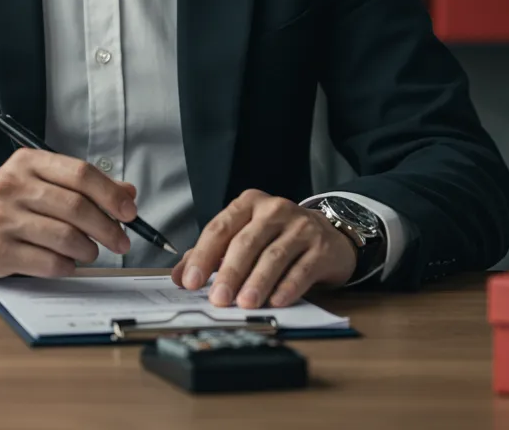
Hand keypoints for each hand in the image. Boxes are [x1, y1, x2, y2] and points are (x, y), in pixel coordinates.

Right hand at [0, 149, 137, 277]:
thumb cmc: (14, 201)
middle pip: (75, 207)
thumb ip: (85, 186)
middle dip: (107, 228)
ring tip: (90, 252)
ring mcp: (2, 219)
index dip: (110, 194)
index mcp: (28, 162)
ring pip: (65, 237)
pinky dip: (67, 266)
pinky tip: (67, 263)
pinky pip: (48, 263)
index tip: (130, 213)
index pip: (80, 173)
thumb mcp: (44, 181)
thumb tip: (127, 195)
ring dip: (88, 250)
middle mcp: (12, 186)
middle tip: (121, 241)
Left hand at [170, 190, 357, 308]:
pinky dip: (288, 287)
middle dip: (230, 272)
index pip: (220, 228)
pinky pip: (302, 268)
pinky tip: (277, 301)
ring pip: (274, 255)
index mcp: (248, 204)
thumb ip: (211, 254)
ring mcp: (300, 226)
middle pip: (246, 242)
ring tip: (245, 304)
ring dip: (257, 282)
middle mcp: (274, 210)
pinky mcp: (321, 247)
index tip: (191, 281)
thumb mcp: (244, 236)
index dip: (203, 256)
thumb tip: (180, 277)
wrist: (328, 234)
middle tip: (218, 299)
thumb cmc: (277, 237)